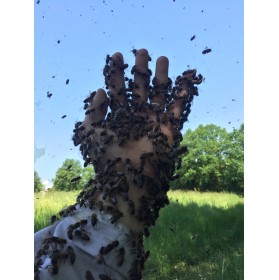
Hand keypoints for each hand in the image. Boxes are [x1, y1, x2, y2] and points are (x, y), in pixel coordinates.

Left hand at [72, 48, 202, 231]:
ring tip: (162, 59)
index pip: (117, 90)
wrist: (125, 185)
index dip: (116, 74)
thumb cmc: (106, 160)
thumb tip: (99, 90)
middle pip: (140, 89)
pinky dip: (180, 96)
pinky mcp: (168, 131)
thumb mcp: (92, 133)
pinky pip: (176, 111)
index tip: (117, 56)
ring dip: (162, 78)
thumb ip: (94, 112)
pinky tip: (183, 80)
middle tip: (142, 52)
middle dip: (140, 71)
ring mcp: (153, 123)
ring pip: (159, 96)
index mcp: (118, 118)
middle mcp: (136, 118)